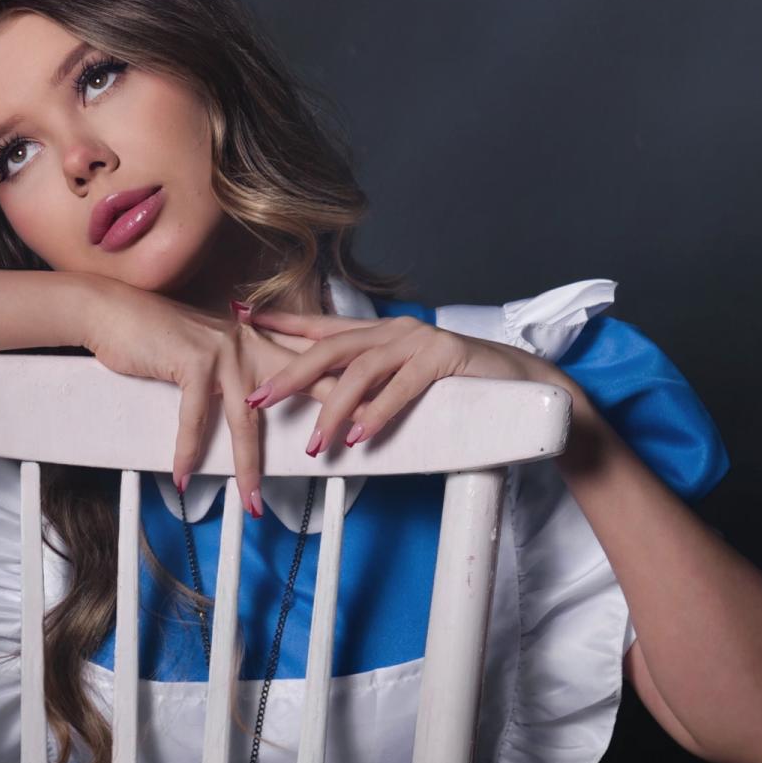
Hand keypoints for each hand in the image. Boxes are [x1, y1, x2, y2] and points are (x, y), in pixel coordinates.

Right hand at [77, 282, 334, 517]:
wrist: (113, 311)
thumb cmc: (157, 336)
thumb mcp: (207, 351)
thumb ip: (235, 371)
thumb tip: (252, 406)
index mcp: (260, 341)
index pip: (311, 369)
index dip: (343, 391)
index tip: (369, 418)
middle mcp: (250, 343)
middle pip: (296, 394)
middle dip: (319, 429)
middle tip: (341, 461)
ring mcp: (223, 351)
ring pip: (246, 421)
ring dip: (247, 468)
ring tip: (250, 503)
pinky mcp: (194, 361)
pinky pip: (196, 417)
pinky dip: (187, 450)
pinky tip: (182, 476)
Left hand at [243, 308, 551, 453]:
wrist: (522, 386)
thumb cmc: (459, 390)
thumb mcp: (404, 385)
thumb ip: (368, 387)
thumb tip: (325, 408)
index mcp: (380, 333)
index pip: (321, 325)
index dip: (281, 321)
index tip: (240, 318)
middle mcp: (395, 330)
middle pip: (330, 348)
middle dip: (290, 374)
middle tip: (258, 398)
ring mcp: (420, 340)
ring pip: (362, 371)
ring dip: (333, 410)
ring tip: (315, 444)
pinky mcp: (446, 357)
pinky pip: (403, 386)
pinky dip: (379, 413)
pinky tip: (359, 436)